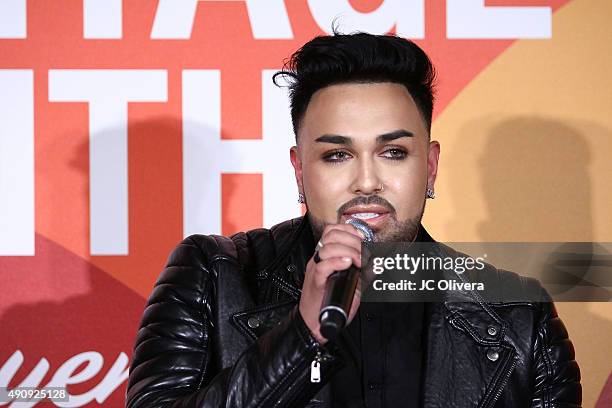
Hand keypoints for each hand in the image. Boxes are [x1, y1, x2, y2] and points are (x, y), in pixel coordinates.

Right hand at [299, 223, 363, 343]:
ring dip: (348, 251)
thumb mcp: (353, 283)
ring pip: (328, 247)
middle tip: (364, 255)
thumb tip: (377, 263)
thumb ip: (364, 272)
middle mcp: (320, 259)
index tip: (363, 240)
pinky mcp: (316, 282)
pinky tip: (348, 264)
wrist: (316, 324)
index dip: (350, 230)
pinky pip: (323, 266)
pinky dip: (337, 262)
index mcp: (327, 256)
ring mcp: (316, 269)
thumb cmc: (331, 303)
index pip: (334, 230)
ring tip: (359, 262)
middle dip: (353, 241)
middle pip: (332, 235)